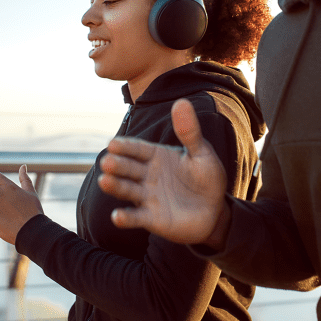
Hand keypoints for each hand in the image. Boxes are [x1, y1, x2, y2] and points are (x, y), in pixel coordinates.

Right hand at [98, 99, 227, 245]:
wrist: (215, 211)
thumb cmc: (207, 178)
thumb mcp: (202, 153)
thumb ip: (190, 131)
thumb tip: (182, 102)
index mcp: (156, 156)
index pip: (138, 149)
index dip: (126, 147)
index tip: (113, 143)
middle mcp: (147, 175)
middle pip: (128, 168)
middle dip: (117, 165)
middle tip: (107, 161)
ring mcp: (147, 197)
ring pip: (127, 190)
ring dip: (115, 186)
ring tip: (104, 181)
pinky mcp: (151, 218)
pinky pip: (136, 217)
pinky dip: (125, 218)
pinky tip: (117, 216)